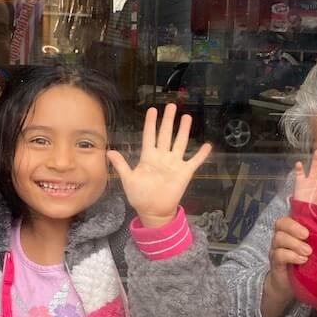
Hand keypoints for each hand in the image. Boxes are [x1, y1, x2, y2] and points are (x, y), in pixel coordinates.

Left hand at [108, 104, 211, 228]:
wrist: (154, 211)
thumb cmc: (140, 196)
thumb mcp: (128, 179)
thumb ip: (121, 165)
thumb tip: (109, 151)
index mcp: (148, 157)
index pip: (149, 136)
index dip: (150, 123)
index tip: (152, 110)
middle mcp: (162, 157)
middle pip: (165, 135)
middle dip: (168, 120)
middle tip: (171, 105)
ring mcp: (174, 164)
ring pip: (180, 143)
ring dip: (184, 130)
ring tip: (187, 117)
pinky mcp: (184, 172)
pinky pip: (194, 161)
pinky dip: (202, 154)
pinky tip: (207, 145)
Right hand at [264, 215, 310, 302]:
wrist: (290, 286)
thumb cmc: (306, 263)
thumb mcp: (316, 248)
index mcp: (293, 230)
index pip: (291, 214)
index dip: (299, 214)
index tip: (313, 220)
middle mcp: (282, 236)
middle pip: (281, 223)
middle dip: (294, 228)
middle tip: (307, 236)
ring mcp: (277, 249)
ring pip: (279, 238)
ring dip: (295, 244)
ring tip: (308, 252)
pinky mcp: (275, 262)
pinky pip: (278, 255)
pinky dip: (291, 256)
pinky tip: (302, 260)